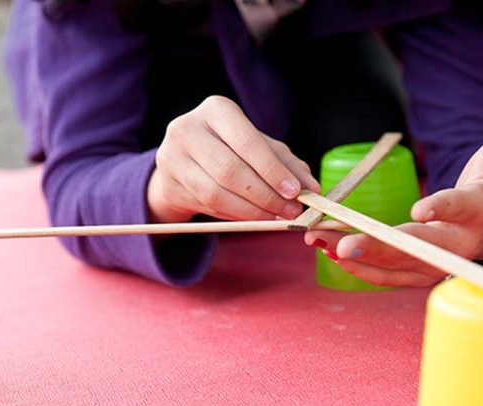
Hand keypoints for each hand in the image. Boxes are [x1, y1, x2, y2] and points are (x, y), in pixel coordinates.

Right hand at [147, 95, 319, 222]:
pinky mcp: (169, 184)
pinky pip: (208, 205)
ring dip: (252, 210)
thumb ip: (285, 164)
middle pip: (230, 170)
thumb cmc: (228, 149)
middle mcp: (188, 128)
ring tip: (276, 217)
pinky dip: (236, 215)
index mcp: (216, 110)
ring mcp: (173, 157)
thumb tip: (313, 188)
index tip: (296, 192)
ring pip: (216, 192)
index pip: (247, 142)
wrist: (181, 162)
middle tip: (290, 210)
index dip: (272, 170)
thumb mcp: (257, 147)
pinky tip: (254, 217)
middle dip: (265, 195)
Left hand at [304, 113, 482, 286]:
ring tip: (320, 243)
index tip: (419, 209)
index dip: (443, 208)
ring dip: (358, 257)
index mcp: (480, 210)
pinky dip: (359, 268)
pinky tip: (330, 254)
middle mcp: (458, 243)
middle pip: (420, 249)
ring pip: (397, 267)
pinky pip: (388, 276)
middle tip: (344, 244)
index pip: (462, 209)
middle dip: (381, 248)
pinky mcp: (419, 272)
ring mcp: (437, 263)